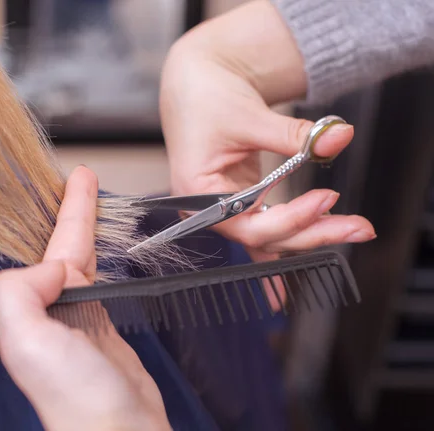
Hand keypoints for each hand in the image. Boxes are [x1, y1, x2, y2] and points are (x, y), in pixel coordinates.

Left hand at [0, 166, 170, 430]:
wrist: (117, 430)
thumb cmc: (75, 397)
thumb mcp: (27, 341)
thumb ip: (20, 292)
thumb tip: (52, 266)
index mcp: (33, 306)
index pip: (49, 245)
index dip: (66, 211)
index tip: (77, 179)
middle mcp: (53, 309)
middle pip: (64, 246)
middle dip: (75, 212)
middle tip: (85, 180)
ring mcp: (80, 317)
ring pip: (82, 261)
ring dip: (88, 232)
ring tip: (96, 206)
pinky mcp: (104, 328)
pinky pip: (100, 281)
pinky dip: (102, 260)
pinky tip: (103, 254)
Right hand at [160, 0, 375, 263]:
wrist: (195, 82)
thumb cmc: (204, 97)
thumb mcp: (248, 115)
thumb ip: (293, 134)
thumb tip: (337, 136)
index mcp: (198, 192)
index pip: (247, 223)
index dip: (290, 218)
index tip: (327, 200)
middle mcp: (211, 207)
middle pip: (264, 236)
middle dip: (312, 233)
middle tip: (357, 227)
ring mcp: (226, 206)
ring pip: (271, 233)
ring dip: (311, 233)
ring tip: (352, 227)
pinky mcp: (242, 199)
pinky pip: (269, 226)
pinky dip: (292, 236)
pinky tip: (305, 260)